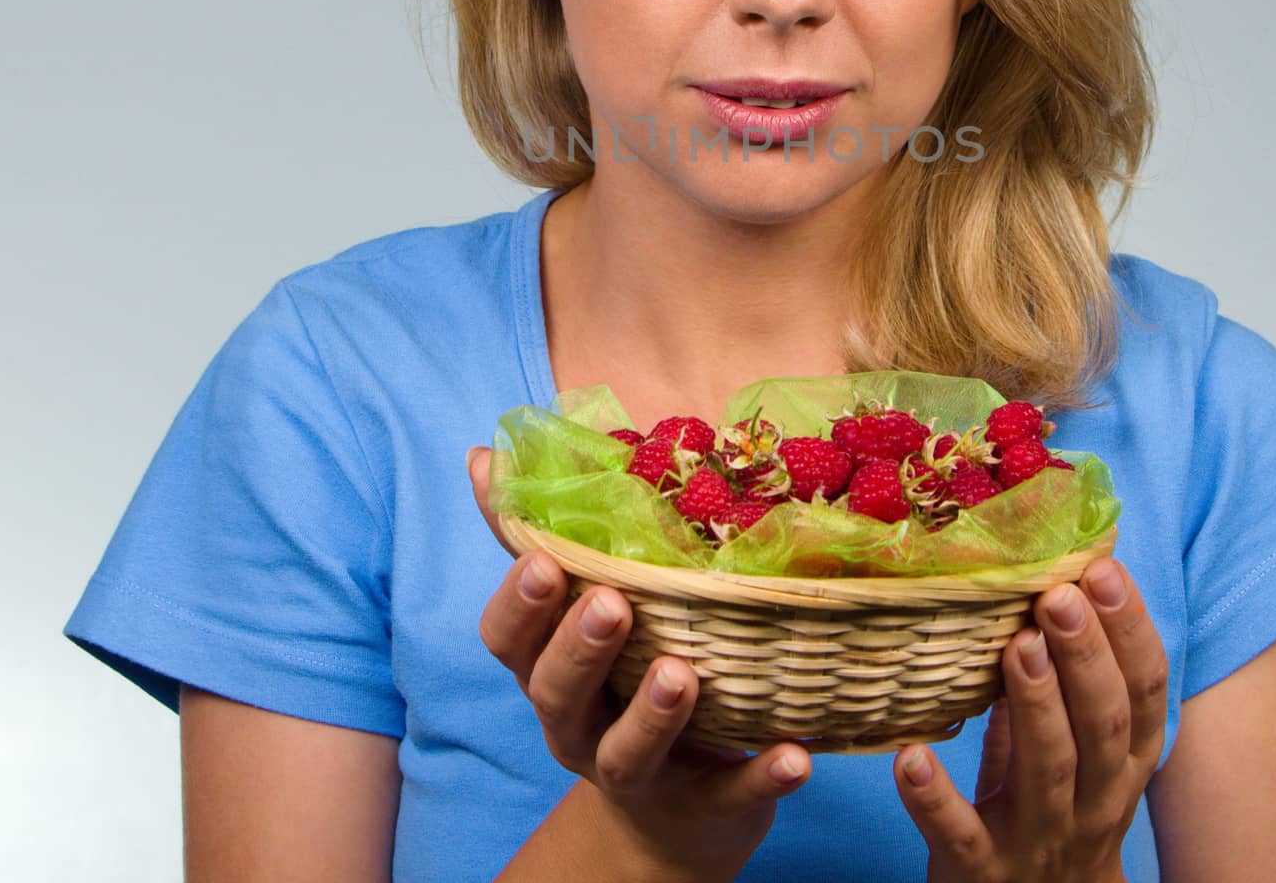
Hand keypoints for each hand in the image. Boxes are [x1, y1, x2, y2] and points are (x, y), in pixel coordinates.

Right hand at [468, 446, 813, 882]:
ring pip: (628, 754)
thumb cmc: (624, 682)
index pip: (508, 642)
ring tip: (683, 674)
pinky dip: (760, 779)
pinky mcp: (704, 807)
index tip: (545, 560)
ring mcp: (641, 772)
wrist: (676, 818)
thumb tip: (481, 456)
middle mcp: (579, 725)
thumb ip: (539, 538)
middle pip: (558, 695)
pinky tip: (794, 755)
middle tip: (613, 604)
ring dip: (655, 715)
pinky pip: (730, 797)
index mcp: (548, 670)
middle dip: (580, 650)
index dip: (520, 606)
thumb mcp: (579, 614)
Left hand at [890, 557, 1167, 881]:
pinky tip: (912, 755)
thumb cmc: (1056, 809)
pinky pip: (959, 833)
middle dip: (1085, 655)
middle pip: (1102, 725)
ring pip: (1048, 771)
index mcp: (1124, 763)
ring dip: (1035, 706)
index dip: (1130, 631)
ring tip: (1017, 645)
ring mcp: (1037, 838)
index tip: (1103, 569)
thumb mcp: (1081, 749)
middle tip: (1058, 594)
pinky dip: (935, 797)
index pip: (1144, 693)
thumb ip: (1070, 680)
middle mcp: (1094, 801)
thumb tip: (1051, 576)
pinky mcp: (979, 870)